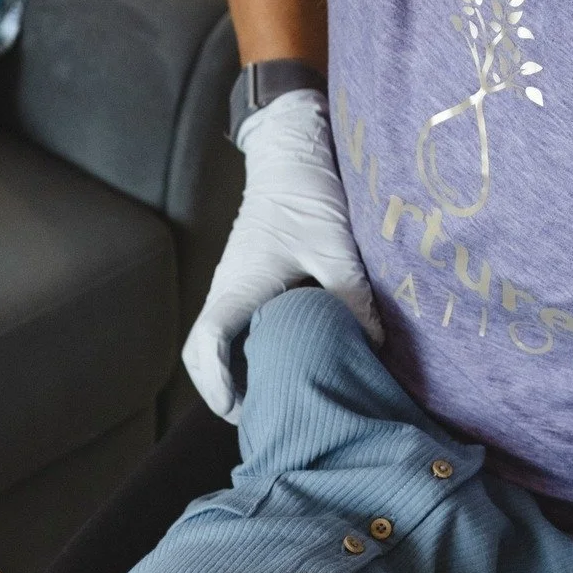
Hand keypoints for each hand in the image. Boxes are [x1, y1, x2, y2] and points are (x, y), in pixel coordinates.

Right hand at [181, 88, 381, 420]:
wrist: (292, 153)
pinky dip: (240, 356)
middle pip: (200, 355)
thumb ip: (351, 297)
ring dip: (229, 375)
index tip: (237, 409)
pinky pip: (229, 329)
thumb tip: (372, 346)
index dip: (215, 382)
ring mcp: (231, 287)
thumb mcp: (336, 248)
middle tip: (256, 420)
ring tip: (267, 400)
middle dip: (218, 392)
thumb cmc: (308, 195)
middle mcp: (226, 290)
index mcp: (239, 286)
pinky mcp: (245, 282)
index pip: (207, 343)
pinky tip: (277, 366)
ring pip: (212, 344)